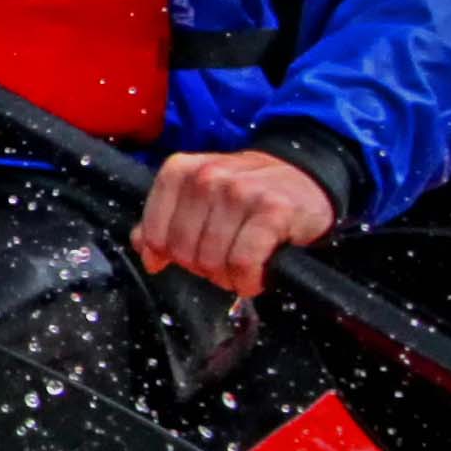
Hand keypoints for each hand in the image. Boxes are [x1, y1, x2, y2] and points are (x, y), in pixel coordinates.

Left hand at [133, 149, 335, 297]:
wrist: (307, 179)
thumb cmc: (249, 195)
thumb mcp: (201, 198)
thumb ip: (166, 219)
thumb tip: (143, 248)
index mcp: (182, 170)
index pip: (153, 231)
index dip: (167, 255)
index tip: (184, 257)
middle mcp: (208, 176)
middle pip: (183, 250)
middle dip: (202, 267)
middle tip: (222, 261)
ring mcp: (241, 191)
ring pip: (212, 259)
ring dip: (228, 276)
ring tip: (241, 266)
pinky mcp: (272, 210)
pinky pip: (243, 262)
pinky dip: (248, 279)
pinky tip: (255, 276)